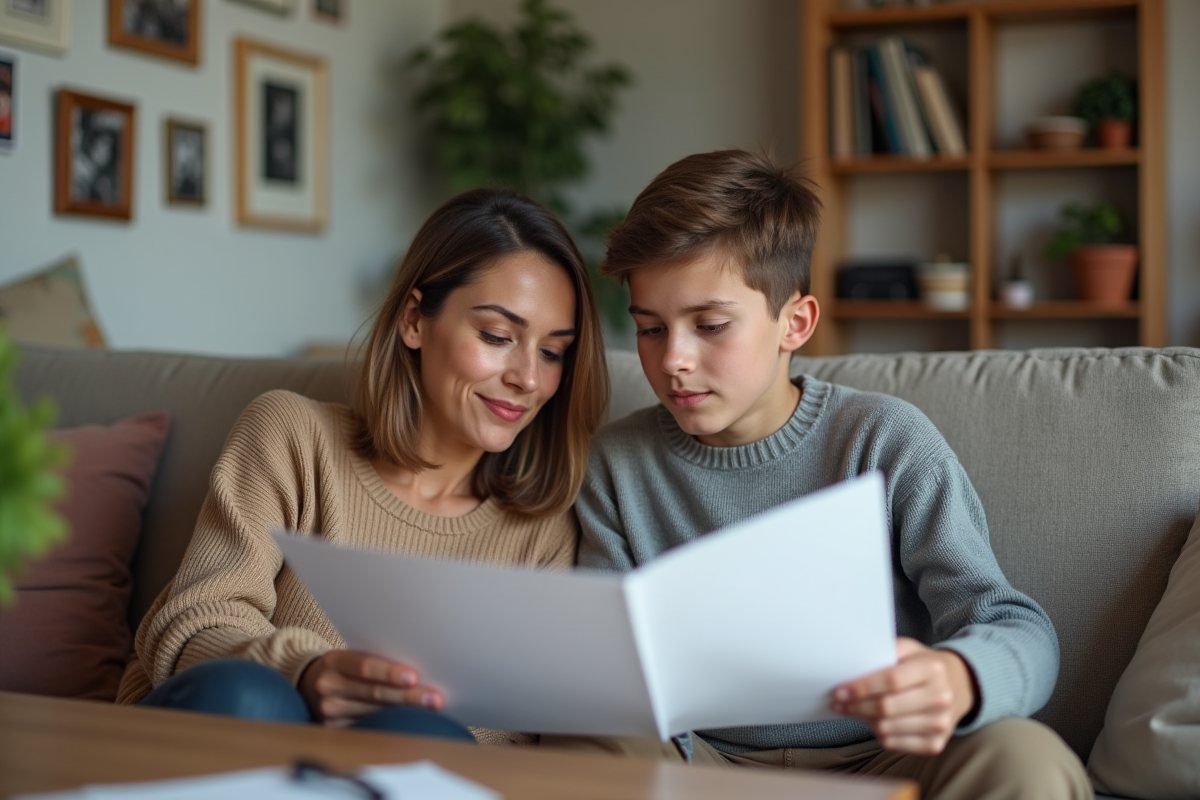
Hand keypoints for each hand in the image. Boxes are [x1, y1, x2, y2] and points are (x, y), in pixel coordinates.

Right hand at [298, 649, 443, 724]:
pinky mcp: (333, 729)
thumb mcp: (353, 656)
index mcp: (334, 660)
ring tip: (430, 711)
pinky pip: (367, 727)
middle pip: (374, 692)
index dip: (389, 672)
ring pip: (374, 712)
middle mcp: (328, 686)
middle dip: (407, 696)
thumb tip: (416, 673)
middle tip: (434, 699)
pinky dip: (390, 724)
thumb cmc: (346, 666)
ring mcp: (329, 711)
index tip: (414, 677)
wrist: (312, 683)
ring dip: (404, 712)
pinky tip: (409, 723)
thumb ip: (377, 662)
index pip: (365, 666)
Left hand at [830, 637, 976, 754]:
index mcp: (933, 669)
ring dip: (863, 720)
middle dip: (856, 706)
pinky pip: (894, 743)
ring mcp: (940, 724)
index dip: (862, 687)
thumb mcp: (908, 649)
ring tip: (852, 710)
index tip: (840, 691)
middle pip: (887, 708)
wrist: (958, 686)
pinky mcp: (936, 744)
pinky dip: (877, 733)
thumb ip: (883, 653)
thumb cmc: (923, 665)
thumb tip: (850, 667)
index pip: (891, 680)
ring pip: (887, 728)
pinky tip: (872, 722)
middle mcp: (941, 697)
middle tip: (838, 703)